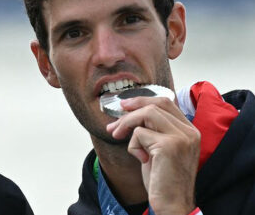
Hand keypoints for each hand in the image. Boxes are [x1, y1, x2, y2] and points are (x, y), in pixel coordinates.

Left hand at [106, 96, 199, 214]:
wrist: (172, 204)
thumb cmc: (163, 179)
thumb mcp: (159, 150)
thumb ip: (152, 130)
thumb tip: (126, 113)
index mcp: (190, 131)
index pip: (166, 102)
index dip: (143, 100)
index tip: (124, 105)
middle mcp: (189, 132)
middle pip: (156, 104)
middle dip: (131, 109)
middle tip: (114, 120)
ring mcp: (181, 137)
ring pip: (147, 114)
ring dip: (126, 124)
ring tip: (117, 136)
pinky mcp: (169, 146)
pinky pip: (139, 133)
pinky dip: (132, 145)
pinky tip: (141, 159)